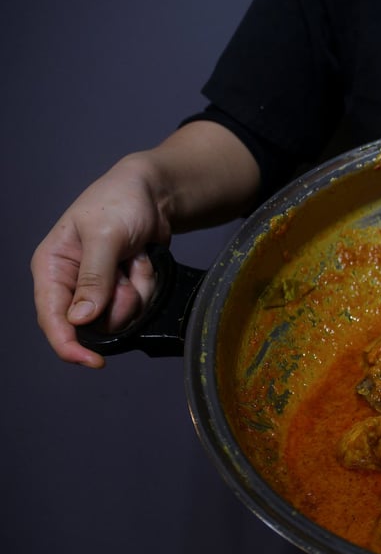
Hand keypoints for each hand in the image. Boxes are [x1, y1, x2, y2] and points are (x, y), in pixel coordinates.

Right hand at [31, 155, 169, 366]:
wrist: (154, 193)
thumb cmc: (120, 202)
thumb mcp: (105, 236)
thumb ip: (94, 277)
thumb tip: (81, 318)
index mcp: (52, 267)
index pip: (52, 317)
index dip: (68, 344)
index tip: (93, 361)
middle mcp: (71, 282)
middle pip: (94, 323)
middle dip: (120, 300)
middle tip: (127, 267)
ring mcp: (100, 288)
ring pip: (122, 315)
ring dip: (137, 288)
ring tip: (135, 257)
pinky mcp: (123, 288)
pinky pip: (140, 303)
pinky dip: (147, 282)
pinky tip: (143, 259)